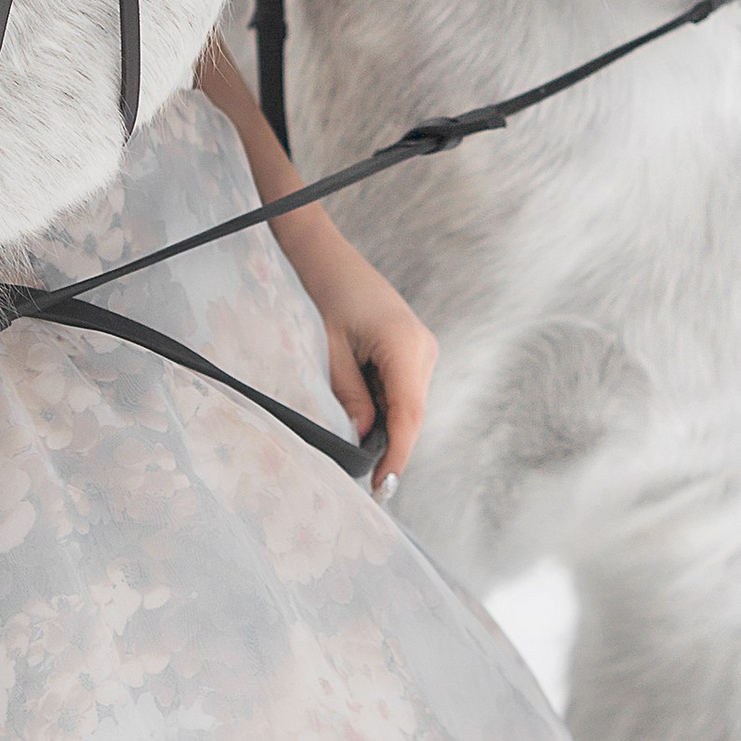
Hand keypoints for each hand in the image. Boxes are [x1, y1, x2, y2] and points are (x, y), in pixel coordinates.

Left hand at [190, 32, 439, 497]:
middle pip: (411, 413)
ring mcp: (420, 345)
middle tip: (365, 485)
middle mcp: (422, 347)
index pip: (408, 417)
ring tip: (357, 454)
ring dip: (385, 427)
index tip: (383, 490)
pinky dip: (384, 406)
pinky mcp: (410, 345)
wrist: (319, 251)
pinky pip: (401, 387)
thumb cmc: (318, 293)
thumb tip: (365, 439)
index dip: (397, 458)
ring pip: (407, 403)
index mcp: (404, 347)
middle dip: (389, 447)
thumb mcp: (327, 351)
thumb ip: (349, 397)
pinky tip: (360, 416)